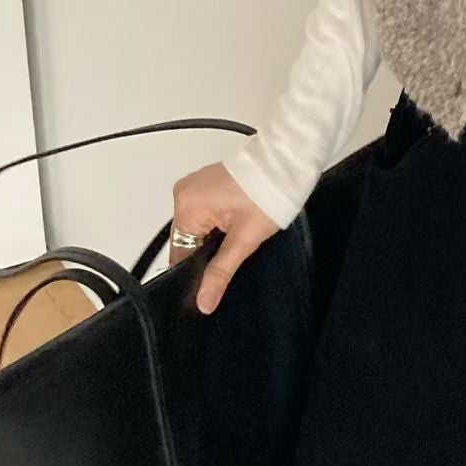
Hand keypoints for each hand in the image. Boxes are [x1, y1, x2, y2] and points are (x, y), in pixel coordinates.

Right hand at [169, 161, 278, 314]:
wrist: (285, 164)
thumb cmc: (268, 193)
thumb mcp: (244, 241)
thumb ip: (220, 272)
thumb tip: (204, 300)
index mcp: (186, 207)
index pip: (180, 253)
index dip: (198, 270)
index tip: (213, 279)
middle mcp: (184, 193)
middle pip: (188, 240)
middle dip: (210, 250)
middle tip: (235, 248)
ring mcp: (195, 186)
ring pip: (198, 227)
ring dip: (216, 235)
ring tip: (239, 230)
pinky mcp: (207, 183)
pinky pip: (204, 212)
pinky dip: (218, 221)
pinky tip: (236, 220)